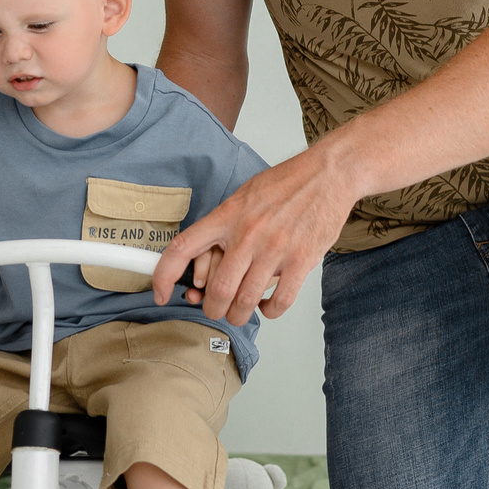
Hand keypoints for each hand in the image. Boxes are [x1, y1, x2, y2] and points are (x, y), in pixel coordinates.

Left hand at [151, 146, 357, 326]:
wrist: (328, 174)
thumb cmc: (286, 184)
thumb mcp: (244, 196)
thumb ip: (225, 225)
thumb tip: (206, 255)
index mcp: (227, 216)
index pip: (183, 248)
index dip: (164, 275)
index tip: (159, 292)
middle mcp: (247, 234)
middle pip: (217, 289)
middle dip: (212, 309)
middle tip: (215, 310)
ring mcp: (275, 248)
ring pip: (246, 301)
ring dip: (239, 315)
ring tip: (240, 314)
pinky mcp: (301, 260)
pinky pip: (280, 300)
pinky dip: (270, 311)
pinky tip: (268, 306)